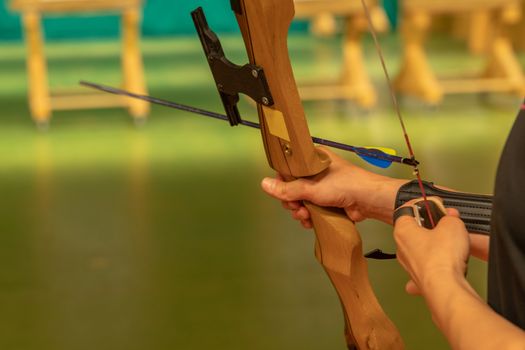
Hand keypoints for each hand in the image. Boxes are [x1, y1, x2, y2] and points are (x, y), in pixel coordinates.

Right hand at [260, 148, 406, 227]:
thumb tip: (264, 184)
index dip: (283, 183)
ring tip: (305, 216)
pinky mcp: (328, 201)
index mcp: (313, 159)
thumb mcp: (312, 187)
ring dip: (300, 211)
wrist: (369, 200)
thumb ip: (287, 189)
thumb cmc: (344, 185)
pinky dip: (309, 216)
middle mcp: (317, 171)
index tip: (284, 194)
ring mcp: (323, 187)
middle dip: (292, 201)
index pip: (288, 169)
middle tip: (297, 208)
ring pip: (301, 200)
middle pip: (293, 187)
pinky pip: (311, 209)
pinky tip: (310, 222)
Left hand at [393, 200, 469, 295]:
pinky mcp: (419, 280)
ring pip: (419, 251)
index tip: (432, 204)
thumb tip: (450, 216)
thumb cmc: (442, 257)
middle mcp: (401, 249)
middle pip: (413, 231)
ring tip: (450, 244)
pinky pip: (425, 270)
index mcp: (403, 231)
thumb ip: (450, 217)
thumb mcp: (452, 225)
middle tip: (445, 222)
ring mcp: (409, 266)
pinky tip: (443, 267)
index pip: (406, 211)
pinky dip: (434, 267)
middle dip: (429, 226)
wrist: (445, 287)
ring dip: (432, 246)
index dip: (420, 205)